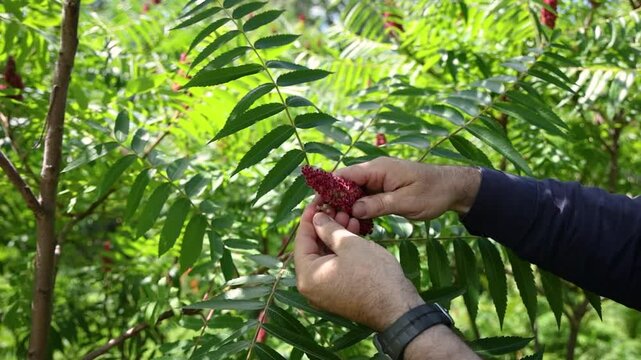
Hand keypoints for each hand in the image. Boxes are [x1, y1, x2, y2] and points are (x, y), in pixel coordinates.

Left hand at [294, 202, 423, 330]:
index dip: (310, 217)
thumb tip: (316, 218)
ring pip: (326, 256)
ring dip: (337, 235)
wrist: (398, 308)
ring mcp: (326, 292)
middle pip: (313, 248)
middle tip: (337, 206)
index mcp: (307, 276)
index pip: (302, 239)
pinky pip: (336, 266)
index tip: (317, 199)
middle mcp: (312, 287)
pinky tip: (354, 231)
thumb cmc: (372, 274)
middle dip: (326, 225)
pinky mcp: (340, 293)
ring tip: (349, 215)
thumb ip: (328, 229)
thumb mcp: (348, 244)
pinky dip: (343, 250)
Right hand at [334, 157, 480, 219]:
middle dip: (334, 202)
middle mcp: (375, 172)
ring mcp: (379, 181)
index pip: (344, 175)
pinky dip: (358, 210)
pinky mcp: (383, 190)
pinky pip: (364, 198)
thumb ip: (379, 204)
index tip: (318, 206)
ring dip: (346, 208)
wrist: (453, 188)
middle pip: (345, 184)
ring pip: (353, 193)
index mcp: (378, 169)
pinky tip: (355, 225)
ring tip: (340, 226)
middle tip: (328, 222)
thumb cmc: (432, 192)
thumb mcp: (406, 202)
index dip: (328, 188)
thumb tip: (353, 209)